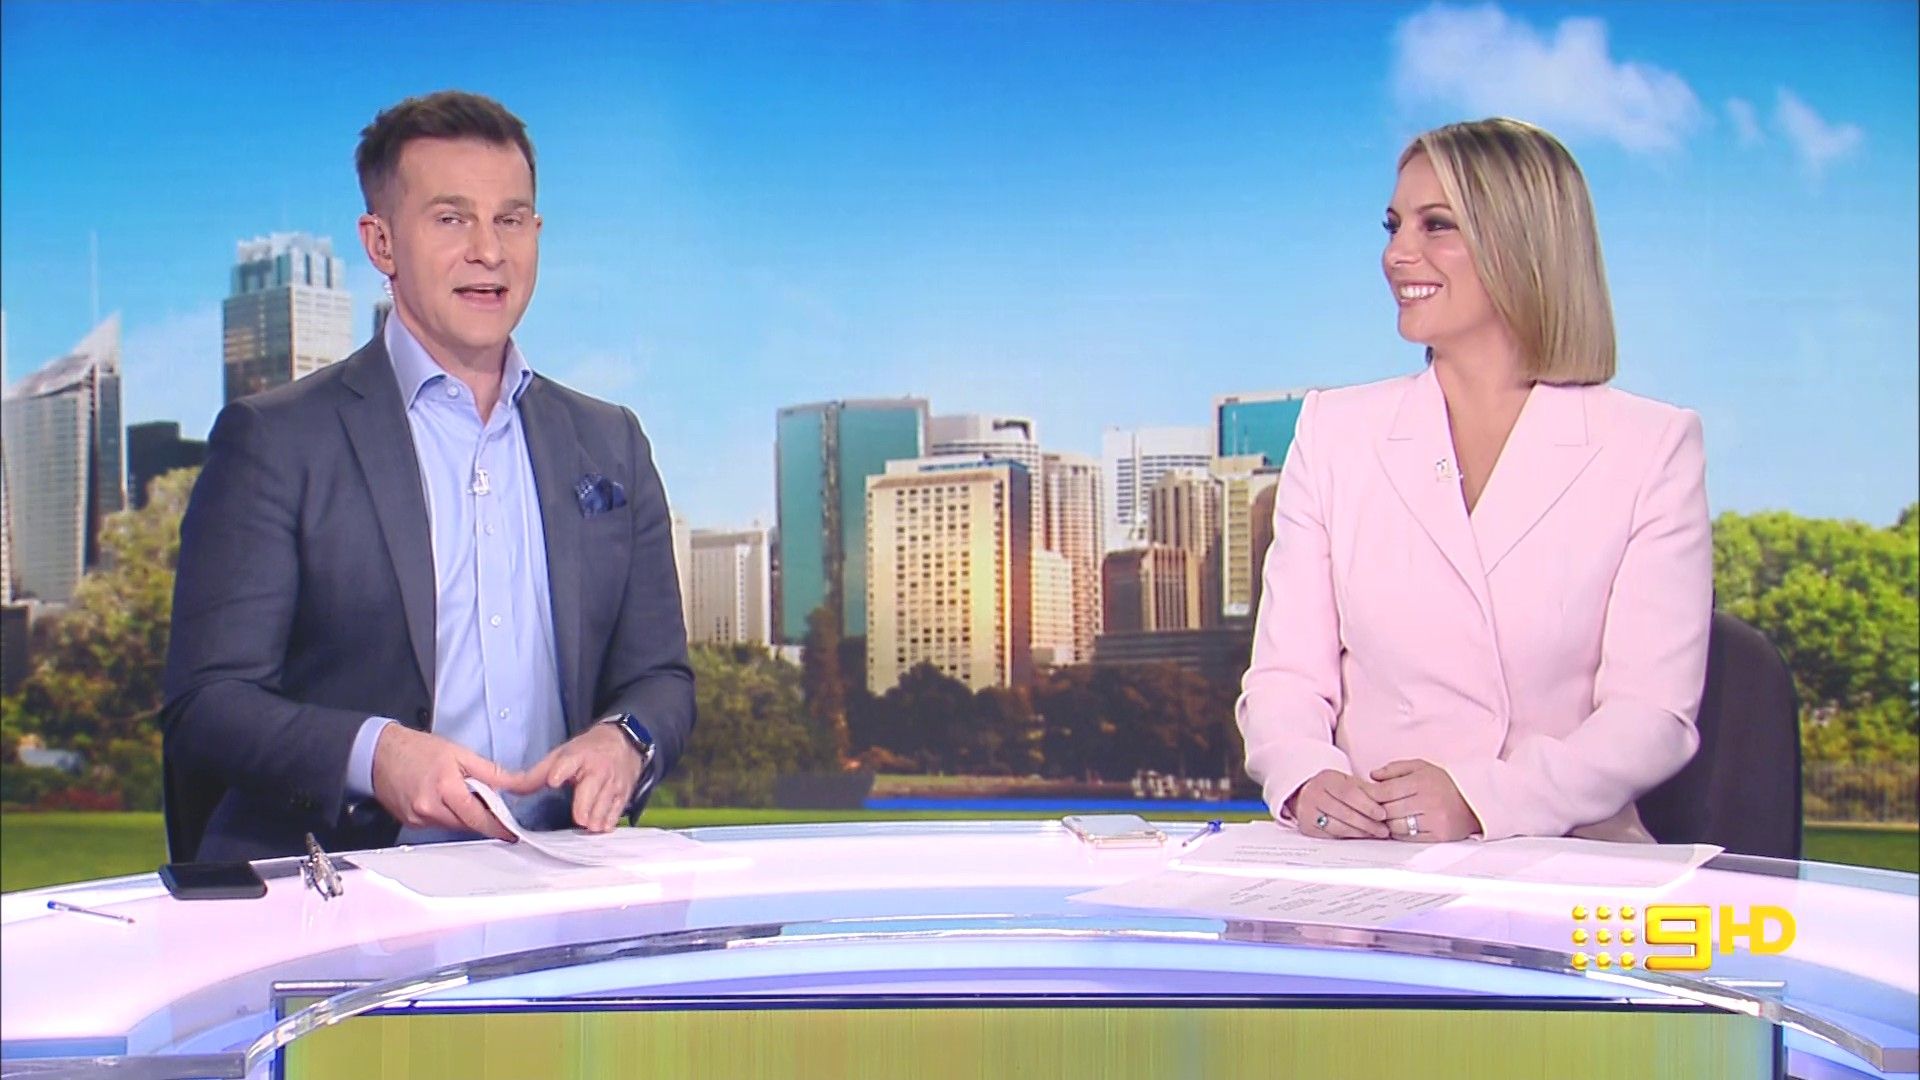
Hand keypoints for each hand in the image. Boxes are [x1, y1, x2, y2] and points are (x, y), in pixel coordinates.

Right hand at [370, 724, 537, 840]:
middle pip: (467, 824)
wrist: (379, 753)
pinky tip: (442, 800)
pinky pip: (438, 825)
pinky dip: (447, 816)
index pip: (478, 817)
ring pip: (453, 826)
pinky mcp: (410, 823)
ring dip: (463, 816)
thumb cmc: (417, 749)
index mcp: (446, 788)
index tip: (510, 834)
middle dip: (480, 817)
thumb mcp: (460, 753)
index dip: (497, 827)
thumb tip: (515, 784)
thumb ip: (490, 772)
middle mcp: (430, 808)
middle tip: (487, 804)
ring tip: (459, 794)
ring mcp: (418, 818)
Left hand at [519, 723, 645, 832]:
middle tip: (578, 818)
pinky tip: (599, 824)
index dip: (560, 772)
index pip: (568, 762)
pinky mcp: (623, 795)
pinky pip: (614, 817)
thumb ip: (533, 777)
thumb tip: (505, 790)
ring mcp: (613, 784)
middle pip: (588, 797)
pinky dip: (605, 824)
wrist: (624, 741)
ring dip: (593, 822)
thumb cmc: (587, 751)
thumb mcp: (560, 756)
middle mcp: (597, 770)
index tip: (553, 781)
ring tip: (587, 824)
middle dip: (582, 811)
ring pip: (602, 812)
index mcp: (577, 756)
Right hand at [1286, 768, 1390, 838]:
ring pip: (1338, 826)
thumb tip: (1388, 801)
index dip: (1367, 805)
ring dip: (1360, 832)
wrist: (1306, 794)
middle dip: (1367, 823)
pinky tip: (1360, 836)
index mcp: (1326, 779)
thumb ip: (1368, 790)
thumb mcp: (1348, 782)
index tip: (1383, 814)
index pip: (1349, 793)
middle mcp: (1314, 794)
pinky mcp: (1307, 827)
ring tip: (1375, 834)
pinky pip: (1331, 835)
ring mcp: (1308, 812)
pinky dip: (1348, 837)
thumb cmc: (1333, 789)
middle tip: (1383, 830)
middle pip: (1344, 812)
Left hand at [1360, 759, 1481, 842]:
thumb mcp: (1421, 767)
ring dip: (1387, 823)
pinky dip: (1400, 833)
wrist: (1475, 799)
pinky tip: (1399, 826)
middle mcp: (1428, 800)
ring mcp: (1434, 819)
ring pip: (1396, 826)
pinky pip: (1409, 837)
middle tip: (1371, 809)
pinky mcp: (1439, 835)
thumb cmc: (1444, 782)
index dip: (1370, 795)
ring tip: (1386, 818)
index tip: (1364, 796)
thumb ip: (1395, 769)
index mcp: (1421, 781)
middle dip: (1376, 810)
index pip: (1385, 791)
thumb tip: (1372, 776)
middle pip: (1388, 810)